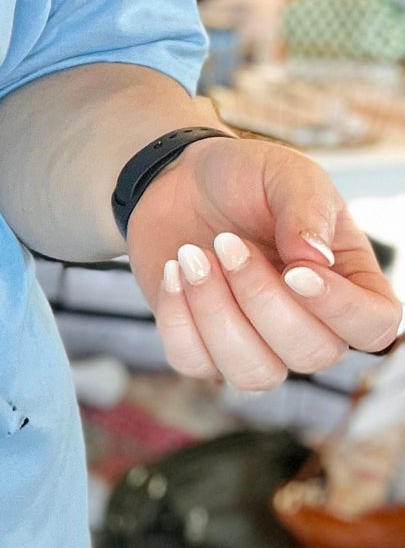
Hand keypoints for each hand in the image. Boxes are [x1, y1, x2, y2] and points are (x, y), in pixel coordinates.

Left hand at [125, 135, 402, 390]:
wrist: (179, 180)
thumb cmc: (247, 178)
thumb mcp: (286, 174)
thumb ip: (307, 209)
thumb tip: (315, 261)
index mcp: (349, 282)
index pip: (373, 327)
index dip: (340, 310)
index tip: (295, 270)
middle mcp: (311, 324)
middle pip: (311, 355)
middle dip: (261, 298)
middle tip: (227, 242)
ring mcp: (257, 344)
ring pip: (254, 374)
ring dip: (215, 313)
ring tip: (191, 255)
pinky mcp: (203, 350)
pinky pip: (196, 363)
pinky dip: (178, 318)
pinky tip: (174, 271)